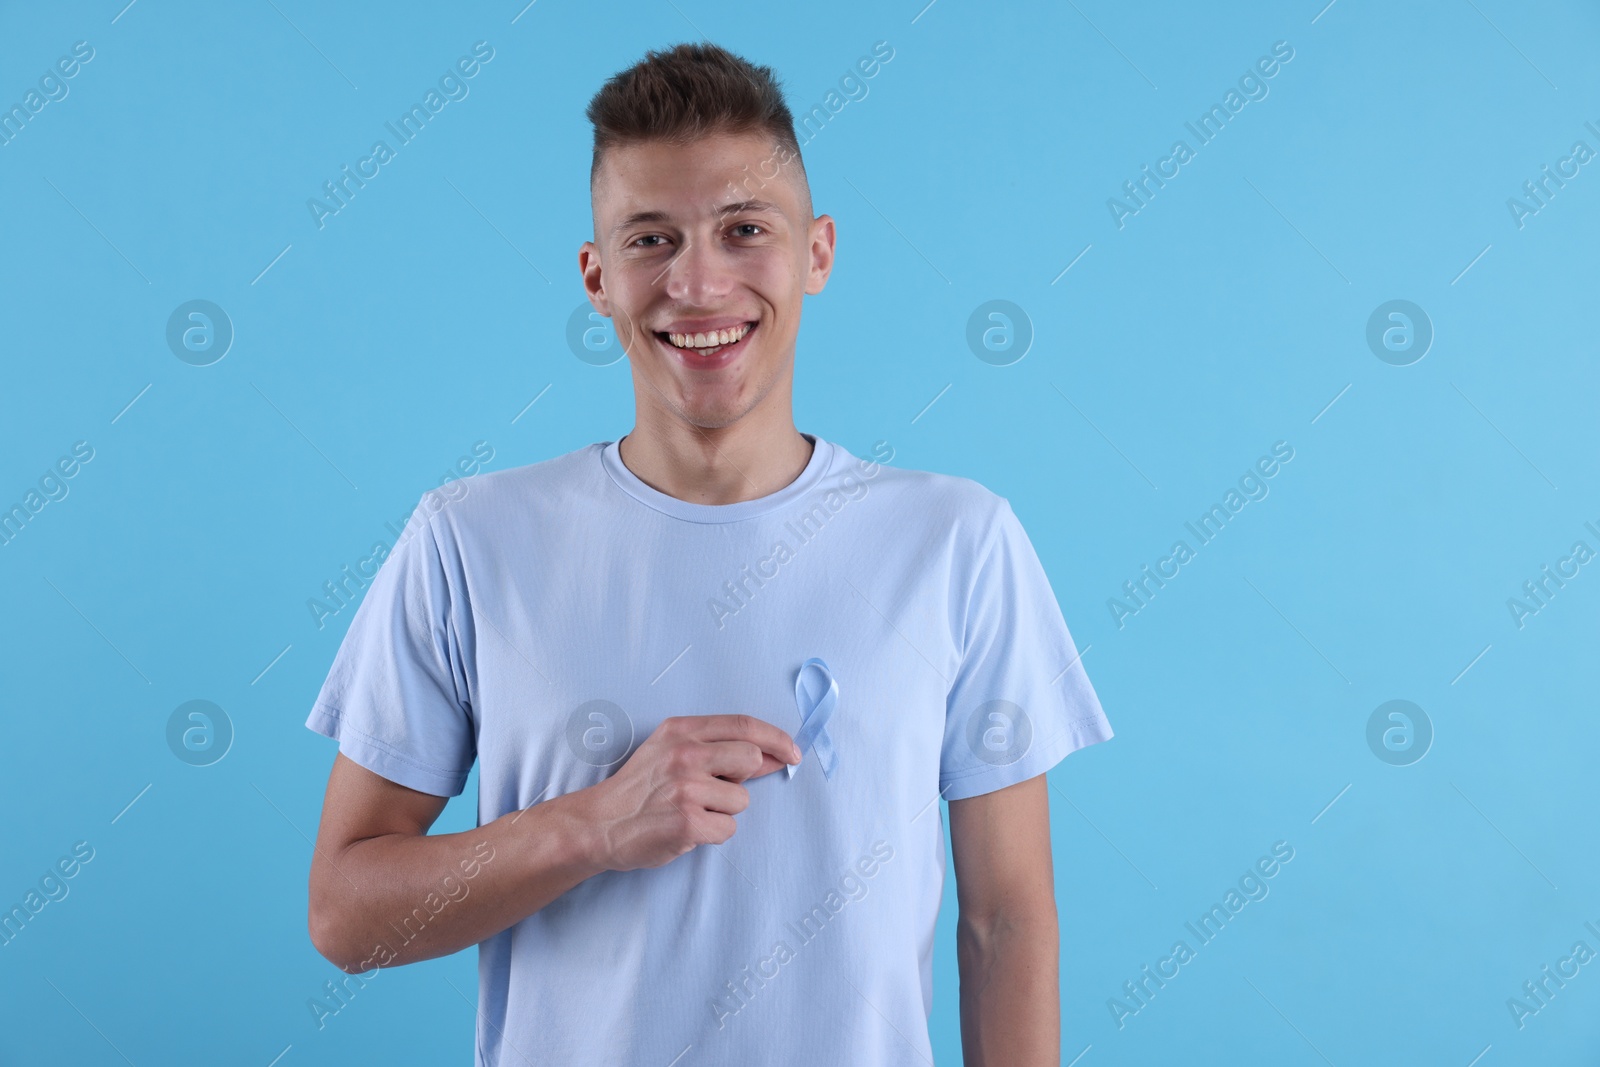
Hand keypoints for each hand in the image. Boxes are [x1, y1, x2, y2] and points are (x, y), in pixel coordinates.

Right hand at [576, 714, 799, 872]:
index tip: (792, 752)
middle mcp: (684, 754)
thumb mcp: (671, 753)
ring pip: (741, 800)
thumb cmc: (639, 789)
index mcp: (681, 730)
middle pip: (750, 758)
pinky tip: (687, 828)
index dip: (775, 738)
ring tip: (691, 811)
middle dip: (742, 778)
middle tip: (715, 789)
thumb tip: (773, 755)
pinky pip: (728, 828)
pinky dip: (713, 833)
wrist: (599, 824)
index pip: (743, 725)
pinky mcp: (688, 821)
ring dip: (723, 811)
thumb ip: (719, 750)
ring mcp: (686, 787)